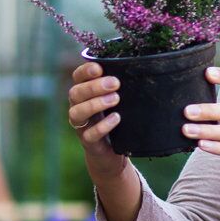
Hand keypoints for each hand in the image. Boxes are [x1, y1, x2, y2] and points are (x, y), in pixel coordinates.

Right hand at [67, 61, 128, 181]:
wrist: (111, 153)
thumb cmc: (115, 120)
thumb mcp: (117, 101)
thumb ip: (120, 87)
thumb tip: (144, 69)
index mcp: (83, 93)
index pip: (77, 77)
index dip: (85, 71)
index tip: (99, 68)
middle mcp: (78, 107)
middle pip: (75, 93)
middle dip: (94, 86)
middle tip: (115, 83)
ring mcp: (81, 126)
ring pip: (77, 112)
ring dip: (95, 104)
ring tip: (115, 99)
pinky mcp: (88, 142)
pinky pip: (89, 134)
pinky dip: (102, 126)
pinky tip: (116, 118)